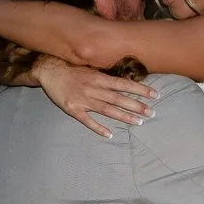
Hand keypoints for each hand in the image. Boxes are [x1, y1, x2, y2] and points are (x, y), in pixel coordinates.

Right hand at [34, 55, 156, 135]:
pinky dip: (98, 128)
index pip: (124, 84)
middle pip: (119, 99)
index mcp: (99, 78)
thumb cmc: (72, 70)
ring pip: (107, 110)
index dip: (140, 90)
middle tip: (152, 113)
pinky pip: (88, 120)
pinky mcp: (73, 109)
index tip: (154, 95)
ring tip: (139, 122)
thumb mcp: (91, 69)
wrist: (49, 70)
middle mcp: (94, 89)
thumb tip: (124, 81)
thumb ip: (105, 77)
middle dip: (137, 106)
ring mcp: (84, 100)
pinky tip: (109, 134)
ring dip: (124, 117)